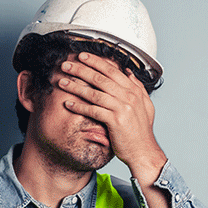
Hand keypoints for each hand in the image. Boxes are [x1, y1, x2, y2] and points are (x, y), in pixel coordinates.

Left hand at [58, 53, 165, 183]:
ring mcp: (122, 108)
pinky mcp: (115, 121)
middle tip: (66, 64)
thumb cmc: (142, 132)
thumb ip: (138, 87)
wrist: (144, 151)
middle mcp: (128, 96)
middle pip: (100, 78)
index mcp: (134, 91)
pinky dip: (79, 106)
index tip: (82, 56)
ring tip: (62, 82)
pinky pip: (93, 110)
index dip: (96, 62)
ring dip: (75, 86)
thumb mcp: (145, 106)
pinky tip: (68, 104)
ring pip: (94, 93)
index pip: (112, 70)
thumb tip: (129, 73)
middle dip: (81, 69)